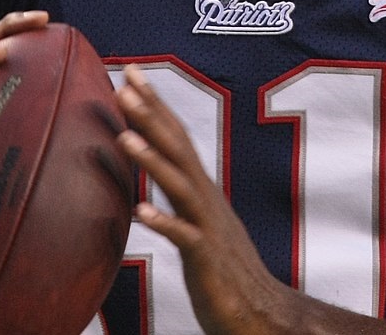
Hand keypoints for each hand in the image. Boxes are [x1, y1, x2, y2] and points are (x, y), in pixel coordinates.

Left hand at [115, 65, 294, 334]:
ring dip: (152, 160)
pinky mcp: (207, 260)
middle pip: (178, 149)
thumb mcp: (198, 224)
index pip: (177, 136)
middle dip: (151, 115)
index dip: (156, 105)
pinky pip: (184, 238)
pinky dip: (164, 222)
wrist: (260, 314)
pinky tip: (141, 212)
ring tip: (125, 137)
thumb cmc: (223, 271)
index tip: (133, 75)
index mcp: (201, 190)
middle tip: (126, 84)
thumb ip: (180, 197)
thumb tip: (156, 174)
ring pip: (179, 186)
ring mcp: (208, 227)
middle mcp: (206, 200)